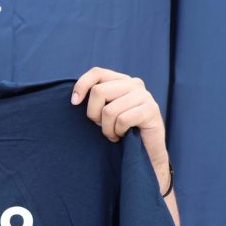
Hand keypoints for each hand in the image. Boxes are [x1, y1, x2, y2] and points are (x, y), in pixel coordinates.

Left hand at [72, 67, 179, 225]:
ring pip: (109, 110)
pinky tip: (123, 136)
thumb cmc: (120, 131)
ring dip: (107, 128)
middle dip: (93, 114)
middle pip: (98, 92)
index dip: (81, 85)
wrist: (145, 153)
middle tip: (100, 126)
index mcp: (121, 81)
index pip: (97, 73)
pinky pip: (122, 120)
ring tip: (113, 134)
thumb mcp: (103, 113)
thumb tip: (74, 99)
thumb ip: (95, 99)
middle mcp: (134, 84)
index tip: (73, 103)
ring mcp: (145, 96)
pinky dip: (118, 132)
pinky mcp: (151, 110)